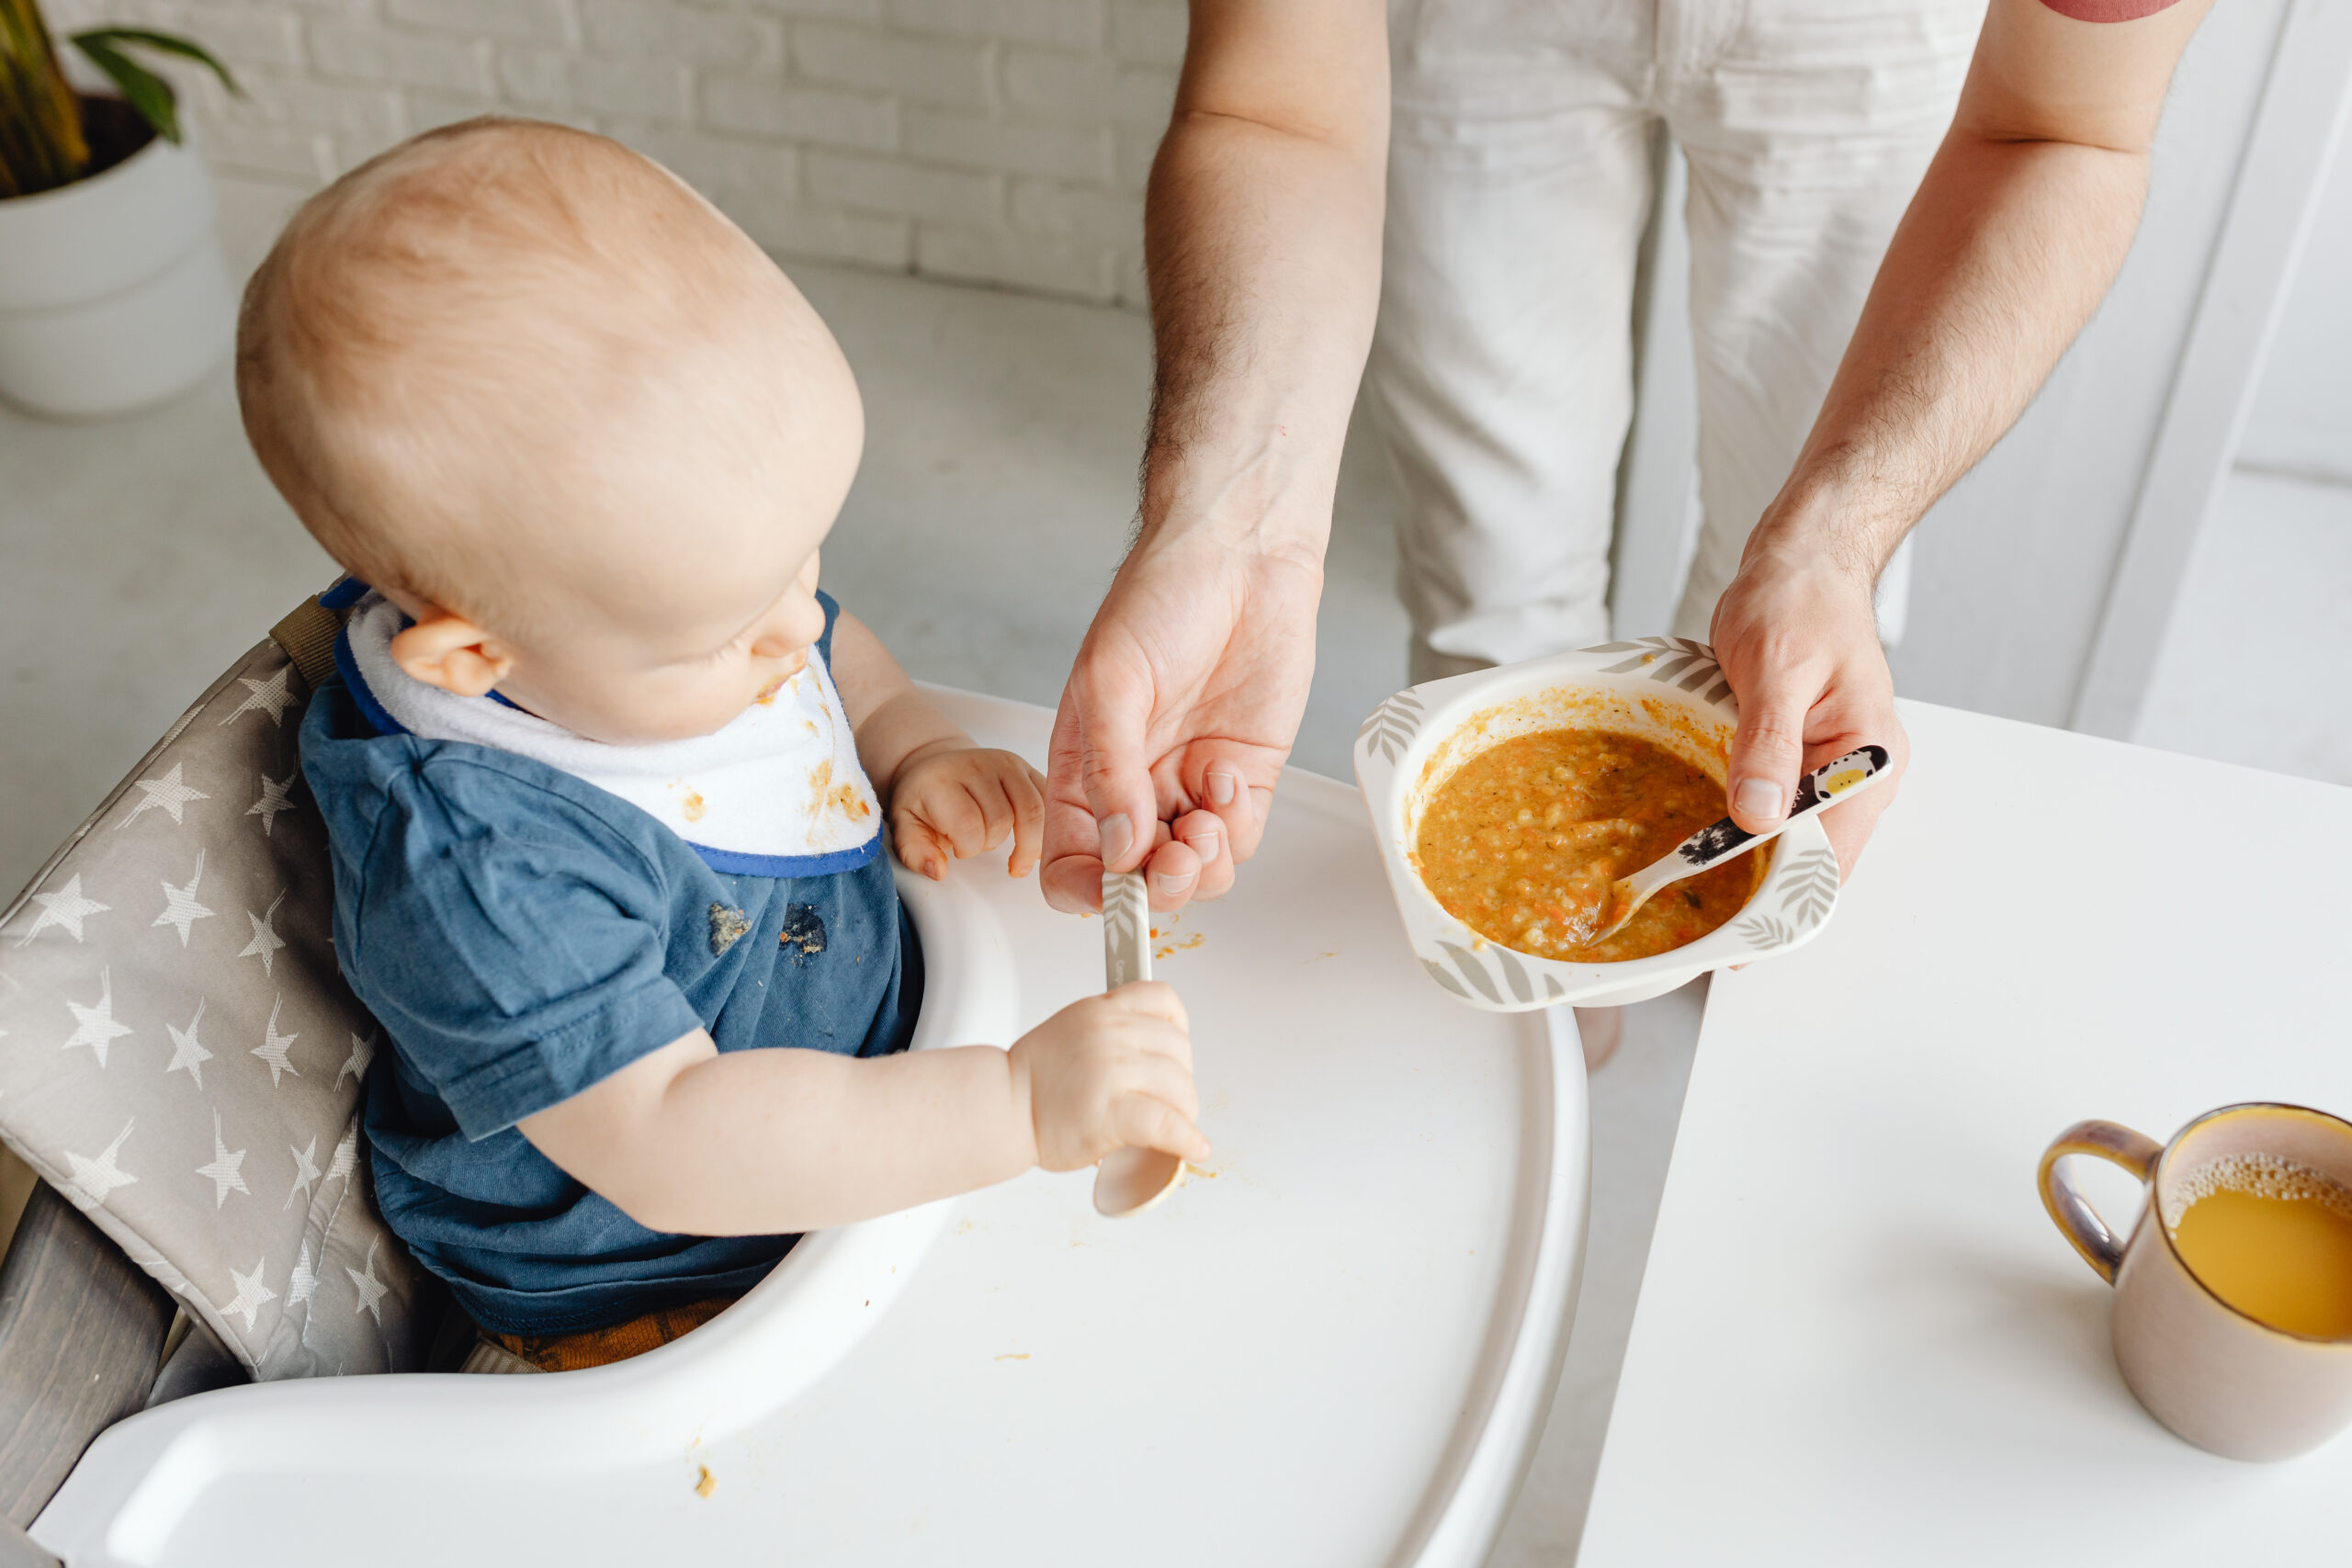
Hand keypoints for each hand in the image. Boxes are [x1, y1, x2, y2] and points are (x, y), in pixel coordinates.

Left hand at [888, 746, 1045, 879]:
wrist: (939, 767)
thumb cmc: (924, 801)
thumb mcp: (905, 826)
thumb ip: (915, 852)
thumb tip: (938, 871)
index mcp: (944, 780)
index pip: (969, 825)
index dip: (968, 848)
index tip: (959, 849)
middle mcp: (978, 765)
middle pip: (1002, 821)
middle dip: (992, 843)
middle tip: (979, 843)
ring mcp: (1007, 764)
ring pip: (1034, 812)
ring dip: (1026, 842)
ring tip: (1015, 856)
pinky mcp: (1028, 768)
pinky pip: (1049, 802)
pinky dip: (1046, 829)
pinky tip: (1032, 842)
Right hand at [1009, 982, 1207, 1170]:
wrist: (1001, 1109)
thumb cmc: (1033, 1079)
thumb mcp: (1073, 1028)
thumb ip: (1112, 1030)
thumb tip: (1153, 1054)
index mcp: (1102, 1010)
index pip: (1164, 1000)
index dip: (1179, 1028)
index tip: (1176, 1052)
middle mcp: (1111, 1034)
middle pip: (1179, 1051)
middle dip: (1182, 1081)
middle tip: (1171, 1103)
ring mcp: (1112, 1071)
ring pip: (1179, 1088)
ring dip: (1185, 1113)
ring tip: (1175, 1128)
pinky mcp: (1111, 1112)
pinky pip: (1166, 1124)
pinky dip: (1186, 1139)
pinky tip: (1194, 1148)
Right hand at [1044, 529, 1320, 912]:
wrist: (1242, 558)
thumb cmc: (1161, 599)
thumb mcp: (1111, 681)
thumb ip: (1108, 771)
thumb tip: (1116, 848)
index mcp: (1082, 770)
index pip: (1070, 861)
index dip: (1086, 891)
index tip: (1111, 891)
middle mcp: (1135, 788)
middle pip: (1136, 880)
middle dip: (1155, 886)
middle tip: (1172, 859)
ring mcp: (1190, 787)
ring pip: (1194, 873)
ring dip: (1200, 866)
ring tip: (1204, 821)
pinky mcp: (1244, 779)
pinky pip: (1240, 839)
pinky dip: (1235, 828)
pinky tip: (1226, 775)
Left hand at [1708, 542, 1909, 876]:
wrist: (1802, 563)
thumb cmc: (1799, 601)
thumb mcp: (1776, 670)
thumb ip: (1769, 744)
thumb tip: (1759, 815)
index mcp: (1871, 757)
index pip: (1834, 854)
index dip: (1782, 889)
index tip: (1728, 909)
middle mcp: (1860, 772)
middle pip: (1812, 855)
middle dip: (1756, 879)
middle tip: (1696, 899)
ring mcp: (1832, 767)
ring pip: (1789, 835)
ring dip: (1744, 850)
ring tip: (1691, 872)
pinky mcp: (1801, 757)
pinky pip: (1774, 804)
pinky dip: (1740, 817)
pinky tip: (1703, 826)